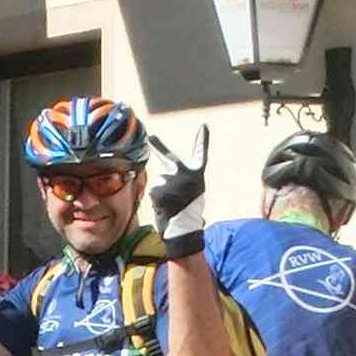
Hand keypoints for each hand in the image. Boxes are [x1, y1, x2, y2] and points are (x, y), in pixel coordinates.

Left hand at [148, 124, 212, 255]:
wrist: (183, 229)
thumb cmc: (187, 211)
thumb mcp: (190, 191)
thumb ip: (180, 177)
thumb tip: (163, 172)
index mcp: (196, 176)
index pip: (201, 155)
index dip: (203, 141)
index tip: (204, 126)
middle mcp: (186, 175)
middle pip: (168, 158)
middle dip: (158, 146)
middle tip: (151, 136)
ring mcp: (171, 181)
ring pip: (159, 181)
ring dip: (161, 192)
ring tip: (170, 203)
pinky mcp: (158, 190)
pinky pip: (153, 190)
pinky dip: (156, 199)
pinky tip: (164, 206)